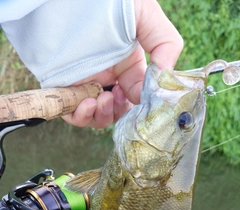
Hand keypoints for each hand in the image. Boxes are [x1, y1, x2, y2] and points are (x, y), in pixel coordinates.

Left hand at [63, 0, 182, 128]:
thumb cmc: (110, 1)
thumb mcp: (146, 14)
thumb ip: (165, 44)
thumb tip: (165, 78)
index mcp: (127, 64)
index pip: (138, 95)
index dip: (142, 103)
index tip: (142, 100)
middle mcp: (107, 76)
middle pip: (117, 111)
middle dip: (119, 111)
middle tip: (116, 97)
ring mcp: (84, 82)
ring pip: (96, 116)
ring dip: (102, 116)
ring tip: (102, 99)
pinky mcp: (62, 86)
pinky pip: (70, 112)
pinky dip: (80, 116)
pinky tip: (86, 104)